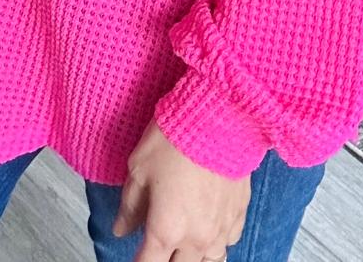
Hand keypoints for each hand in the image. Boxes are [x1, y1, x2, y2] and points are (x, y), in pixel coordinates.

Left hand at [112, 121, 250, 260]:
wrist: (220, 115)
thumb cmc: (174, 138)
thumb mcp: (139, 169)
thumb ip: (130, 205)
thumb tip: (122, 228)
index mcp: (166, 232)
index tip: (137, 253)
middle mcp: (196, 239)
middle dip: (166, 259)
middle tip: (160, 245)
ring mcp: (221, 228)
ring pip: (209, 260)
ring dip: (194, 256)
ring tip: (185, 244)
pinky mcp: (240, 212)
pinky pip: (228, 241)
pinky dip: (217, 239)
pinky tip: (210, 226)